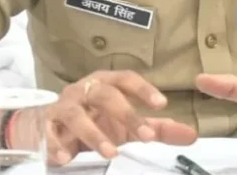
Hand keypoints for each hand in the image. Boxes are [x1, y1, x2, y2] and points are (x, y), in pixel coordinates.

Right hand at [10, 70, 197, 165]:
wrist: (48, 125)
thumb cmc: (94, 120)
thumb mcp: (126, 126)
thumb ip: (157, 129)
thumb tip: (192, 135)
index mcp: (105, 83)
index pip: (125, 79)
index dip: (143, 89)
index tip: (162, 104)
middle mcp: (84, 90)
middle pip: (104, 94)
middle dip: (126, 114)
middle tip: (146, 136)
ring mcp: (62, 106)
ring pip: (76, 114)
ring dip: (93, 133)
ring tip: (111, 152)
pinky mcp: (44, 125)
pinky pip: (48, 132)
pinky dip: (56, 145)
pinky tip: (66, 158)